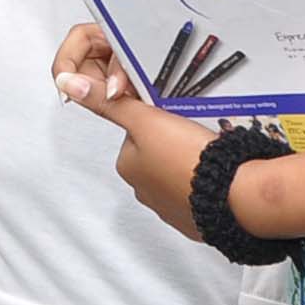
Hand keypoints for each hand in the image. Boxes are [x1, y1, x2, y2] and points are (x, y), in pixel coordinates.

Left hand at [54, 24, 210, 241]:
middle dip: (176, 142)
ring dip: (192, 163)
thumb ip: (108, 101)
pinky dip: (207, 183)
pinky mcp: (195, 220)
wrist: (238, 197)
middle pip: (157, 152)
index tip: (178, 118)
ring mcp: (169, 209)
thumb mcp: (146, 119)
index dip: (159, 119)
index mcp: (127, 166)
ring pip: (179, 173)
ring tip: (211, 155)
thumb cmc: (190, 157)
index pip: (138, 132)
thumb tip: (66, 83)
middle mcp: (142, 191)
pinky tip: (219, 175)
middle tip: (197, 136)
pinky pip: (198, 194)